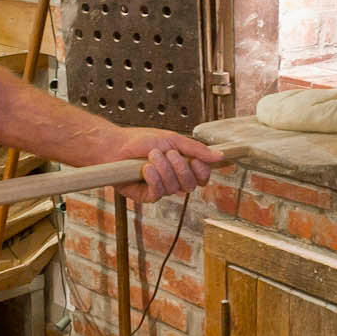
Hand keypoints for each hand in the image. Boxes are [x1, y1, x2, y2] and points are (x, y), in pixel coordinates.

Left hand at [108, 128, 227, 203]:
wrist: (116, 146)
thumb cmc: (142, 140)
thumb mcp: (173, 140)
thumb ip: (197, 150)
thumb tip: (220, 156)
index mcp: (183, 166)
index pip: (202, 177)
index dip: (201, 171)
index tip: (195, 160)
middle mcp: (174, 179)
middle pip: (191, 184)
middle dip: (180, 167)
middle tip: (168, 153)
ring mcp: (161, 188)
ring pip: (174, 188)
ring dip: (163, 169)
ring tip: (151, 156)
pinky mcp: (147, 196)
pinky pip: (159, 193)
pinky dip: (154, 179)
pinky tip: (146, 169)